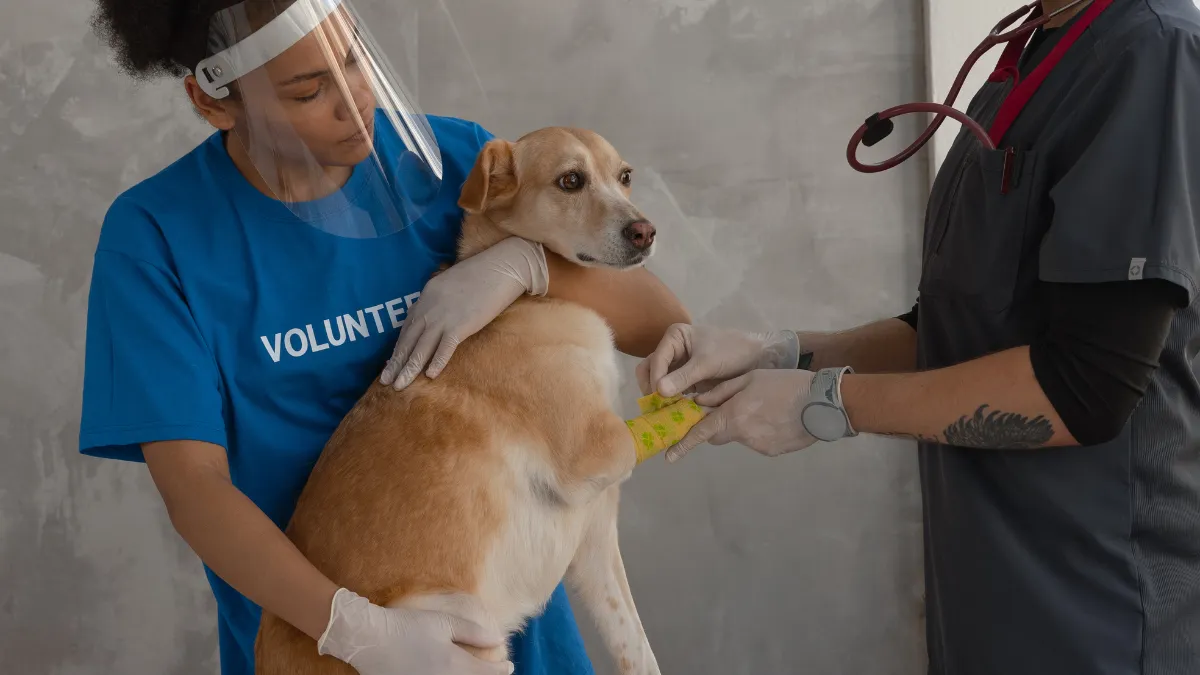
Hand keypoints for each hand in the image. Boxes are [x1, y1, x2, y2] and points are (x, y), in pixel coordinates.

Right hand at [317, 588, 513, 674]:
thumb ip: (473, 632)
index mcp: (454, 665)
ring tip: (472, 672)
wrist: (370, 639)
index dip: (501, 670)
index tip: (509, 666)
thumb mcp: (444, 622)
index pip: (487, 673)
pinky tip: (448, 673)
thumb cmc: (408, 626)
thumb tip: (498, 639)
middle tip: (496, 672)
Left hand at [381, 237, 548, 389]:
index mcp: (425, 298)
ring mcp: (444, 317)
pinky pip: (445, 347)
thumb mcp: (449, 284)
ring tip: (399, 386)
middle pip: (408, 341)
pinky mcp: (460, 324)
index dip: (397, 349)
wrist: (500, 268)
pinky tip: (430, 376)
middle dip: (396, 364)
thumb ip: (437, 300)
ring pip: (421, 348)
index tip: (390, 364)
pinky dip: (437, 362)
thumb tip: (433, 315)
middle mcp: (429, 309)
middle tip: (384, 382)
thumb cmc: (480, 275)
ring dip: (409, 369)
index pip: (407, 329)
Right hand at [637, 324, 800, 397]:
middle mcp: (672, 349)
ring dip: (660, 396)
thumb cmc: (732, 352)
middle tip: (657, 406)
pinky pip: (672, 390)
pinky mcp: (686, 379)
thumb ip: (683, 377)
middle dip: (652, 387)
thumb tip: (659, 391)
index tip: (660, 396)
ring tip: (664, 411)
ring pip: (659, 381)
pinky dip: (671, 401)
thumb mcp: (706, 363)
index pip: (656, 359)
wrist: (756, 358)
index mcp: (675, 337)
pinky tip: (674, 413)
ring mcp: (678, 365)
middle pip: (650, 369)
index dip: (656, 378)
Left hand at [663, 369, 816, 462]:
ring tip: (767, 408)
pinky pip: (758, 442)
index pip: (701, 432)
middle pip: (719, 435)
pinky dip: (761, 432)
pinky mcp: (772, 452)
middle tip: (734, 409)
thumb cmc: (786, 384)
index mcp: (733, 414)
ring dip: (745, 425)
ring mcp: (758, 446)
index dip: (684, 445)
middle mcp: (742, 434)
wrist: (822, 403)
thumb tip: (698, 402)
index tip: (670, 457)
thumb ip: (721, 392)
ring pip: (741, 437)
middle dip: (719, 425)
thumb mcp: (750, 378)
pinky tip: (778, 418)